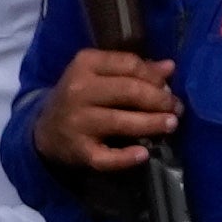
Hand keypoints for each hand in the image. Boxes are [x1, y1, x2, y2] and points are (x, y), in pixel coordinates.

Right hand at [35, 44, 184, 179]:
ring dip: (152, 123)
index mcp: (85, 64)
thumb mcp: (101, 75)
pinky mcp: (78, 150)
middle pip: (128, 91)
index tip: (168, 87)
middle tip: (176, 108)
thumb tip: (170, 67)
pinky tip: (143, 154)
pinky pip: (106, 157)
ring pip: (121, 122)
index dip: (154, 76)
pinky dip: (126, 158)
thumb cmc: (82, 97)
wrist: (45, 129)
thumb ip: (133, 70)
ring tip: (171, 124)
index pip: (129, 64)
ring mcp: (77, 121)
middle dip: (159, 100)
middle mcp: (78, 90)